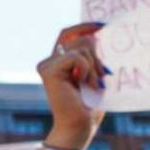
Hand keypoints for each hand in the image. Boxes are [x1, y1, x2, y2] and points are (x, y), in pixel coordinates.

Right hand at [35, 23, 107, 149]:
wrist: (80, 124)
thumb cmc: (90, 103)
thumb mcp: (96, 72)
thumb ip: (93, 54)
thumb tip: (96, 34)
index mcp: (60, 61)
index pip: (68, 33)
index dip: (84, 26)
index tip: (102, 25)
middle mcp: (50, 61)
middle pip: (79, 39)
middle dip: (97, 55)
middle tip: (101, 76)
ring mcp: (47, 65)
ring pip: (80, 47)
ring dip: (94, 66)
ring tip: (91, 84)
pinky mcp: (48, 71)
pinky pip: (76, 57)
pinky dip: (87, 69)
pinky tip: (83, 84)